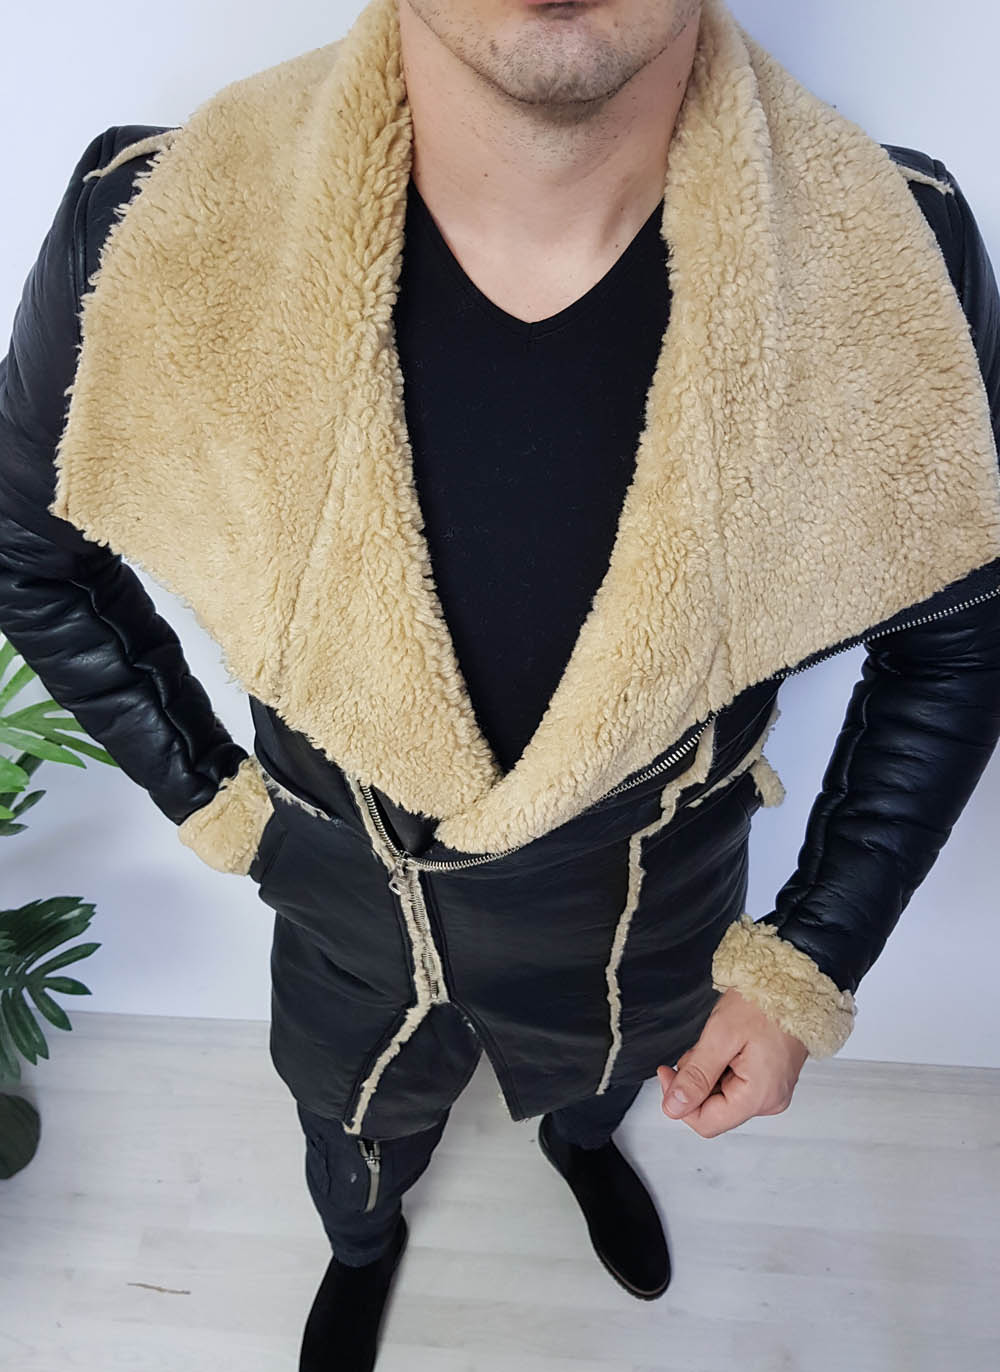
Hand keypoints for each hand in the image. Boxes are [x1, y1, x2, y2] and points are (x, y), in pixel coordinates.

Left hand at [656, 988, 808, 1137]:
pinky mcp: (771, 1080)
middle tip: (700, 1048)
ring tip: (718, 1042)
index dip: (679, 1102)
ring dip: (709, 1072)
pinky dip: (724, 1068)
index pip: (706, 1123)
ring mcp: (772, 1091)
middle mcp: (770, 1100)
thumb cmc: (764, 1003)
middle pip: (714, 1110)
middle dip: (696, 1081)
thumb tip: (674, 1107)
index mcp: (759, 1096)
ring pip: (723, 1096)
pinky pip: (737, 1085)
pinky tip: (728, 1046)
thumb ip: (696, 1076)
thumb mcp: (721, 1036)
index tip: (668, 1073)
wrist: (794, 984)